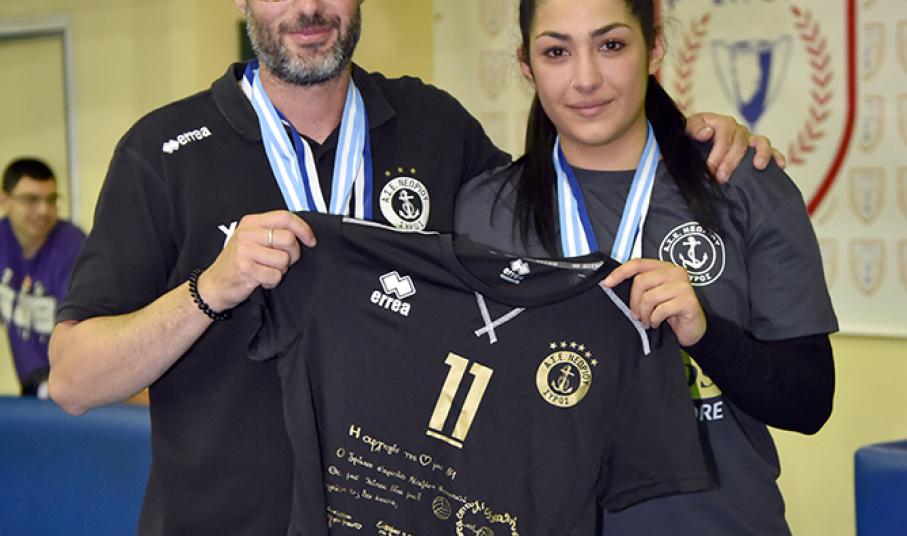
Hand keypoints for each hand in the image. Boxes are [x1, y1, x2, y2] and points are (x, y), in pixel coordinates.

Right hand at [197, 211, 315, 311]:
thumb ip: (272, 231)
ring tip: (266, 270)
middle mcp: (247, 233)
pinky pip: (275, 276)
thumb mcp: (251, 239)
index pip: (285, 217)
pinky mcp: (246, 268)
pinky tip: (261, 279)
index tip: (310, 240)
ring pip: (284, 259)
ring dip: (281, 270)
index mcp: (251, 222)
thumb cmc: (237, 262)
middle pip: (288, 239)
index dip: (303, 229)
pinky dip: (272, 281)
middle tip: (282, 262)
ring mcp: (245, 250)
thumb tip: (302, 232)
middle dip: (293, 255)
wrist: (214, 285)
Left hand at [603, 258, 705, 346]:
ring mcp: (683, 286)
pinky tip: (657, 323)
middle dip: (634, 302)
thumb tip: (612, 284)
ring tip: (648, 321)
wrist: (691, 330)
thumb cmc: (671, 312)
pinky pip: (661, 310)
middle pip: (641, 281)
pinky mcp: (688, 301)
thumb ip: (641, 287)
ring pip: (649, 297)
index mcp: (664, 267)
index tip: (607, 284)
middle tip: (637, 316)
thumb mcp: (653, 296)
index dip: (620, 272)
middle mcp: (675, 273)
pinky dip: (655, 319)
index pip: (638, 263)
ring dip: (645, 314)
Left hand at [685, 112, 785, 182]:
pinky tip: (779, 166)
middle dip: (731, 161)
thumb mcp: (686, 130)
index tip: (709, 168)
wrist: (693, 144)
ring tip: (758, 166)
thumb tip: (707, 132)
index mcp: (719, 122)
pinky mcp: (756, 149)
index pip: (724, 133)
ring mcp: (748, 138)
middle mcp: (736, 129)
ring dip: (760, 154)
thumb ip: (693, 129)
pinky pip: (771, 150)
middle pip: (740, 142)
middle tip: (721, 178)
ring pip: (760, 142)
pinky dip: (776, 156)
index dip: (718, 152)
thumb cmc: (690, 138)